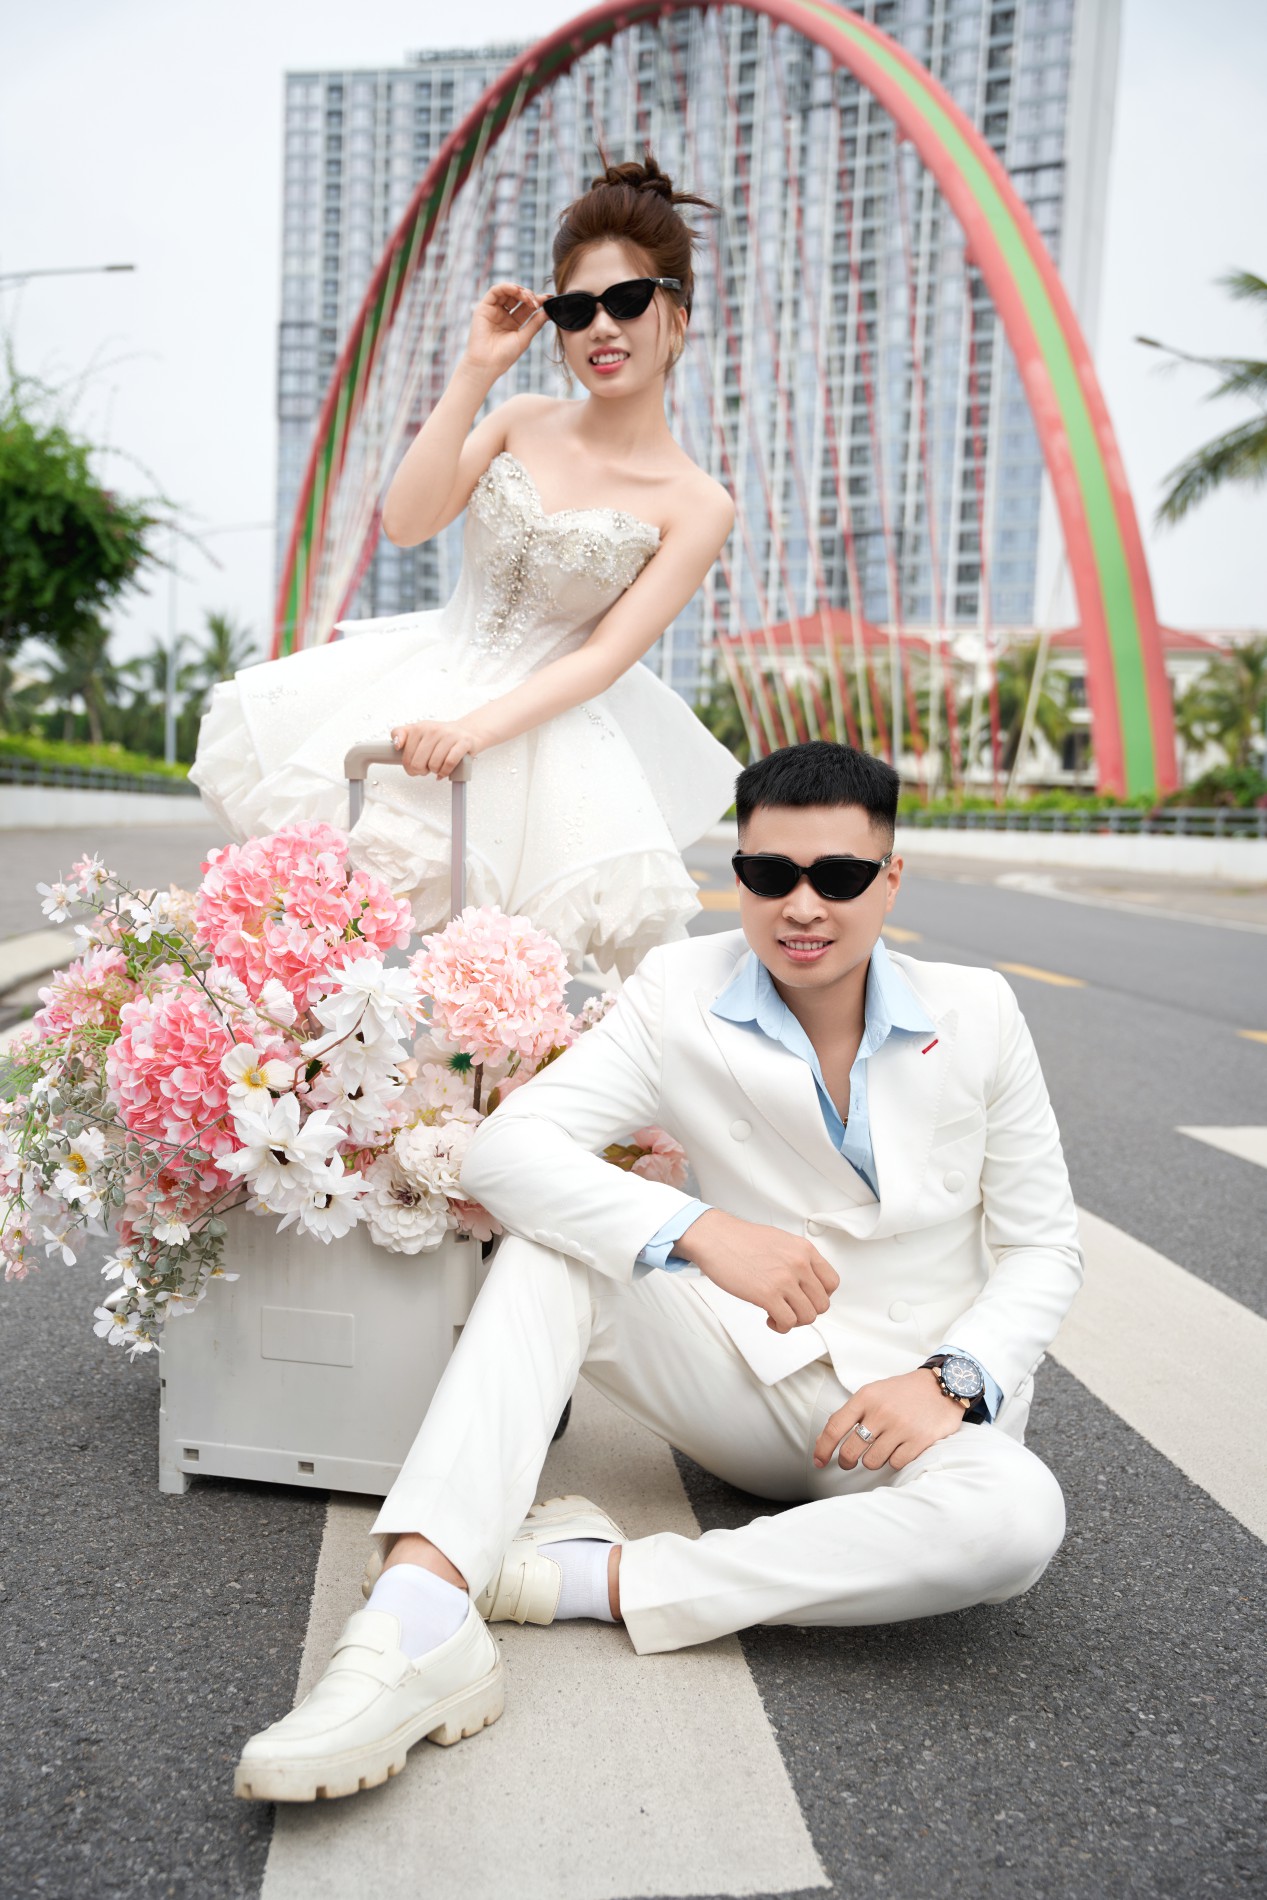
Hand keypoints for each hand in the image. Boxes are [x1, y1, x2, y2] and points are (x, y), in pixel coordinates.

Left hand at [391, 719, 487, 779]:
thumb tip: (396, 745)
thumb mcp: (418, 731)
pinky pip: (449, 763)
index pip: (406, 756)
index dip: (408, 767)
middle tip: (426, 768)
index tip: (413, 765)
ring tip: (437, 767)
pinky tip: (444, 771)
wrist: (466, 731)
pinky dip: (445, 771)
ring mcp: (449, 736)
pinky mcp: (463, 742)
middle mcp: (433, 730)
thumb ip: (401, 734)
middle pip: (418, 763)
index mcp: (419, 727)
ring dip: (435, 771)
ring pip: (434, 764)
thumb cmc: (440, 736)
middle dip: (421, 771)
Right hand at [461, 281, 548, 379]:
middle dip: (529, 295)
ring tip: (527, 297)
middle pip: (518, 297)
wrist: (487, 364)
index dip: (537, 300)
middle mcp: (503, 315)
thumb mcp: (524, 338)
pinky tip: (516, 290)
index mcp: (513, 323)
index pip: (526, 307)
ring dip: (519, 290)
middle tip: (537, 301)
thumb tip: (548, 311)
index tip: (549, 298)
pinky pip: (495, 291)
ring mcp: (494, 310)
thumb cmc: (504, 356)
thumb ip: (535, 323)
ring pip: (507, 291)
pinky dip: (506, 287)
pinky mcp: (483, 307)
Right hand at [674, 1208, 839, 1332]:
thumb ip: (797, 1259)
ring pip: (808, 1316)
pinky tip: (769, 1317)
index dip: (820, 1296)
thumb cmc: (741, 1239)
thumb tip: (805, 1281)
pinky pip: (788, 1322)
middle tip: (791, 1309)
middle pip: (822, 1304)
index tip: (807, 1298)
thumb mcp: (780, 1241)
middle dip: (806, 1311)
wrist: (715, 1238)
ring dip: (794, 1321)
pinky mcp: (767, 1294)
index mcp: (804, 1250)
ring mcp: (784, 1280)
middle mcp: (798, 1264)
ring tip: (779, 1314)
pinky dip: (780, 1326)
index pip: (832, 1282)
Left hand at [814, 1367, 965, 1473]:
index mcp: (865, 1397)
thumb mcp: (873, 1393)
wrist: (942, 1386)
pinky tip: (899, 1450)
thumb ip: (850, 1414)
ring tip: (881, 1449)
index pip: (835, 1427)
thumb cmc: (903, 1393)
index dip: (823, 1448)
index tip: (819, 1461)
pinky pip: (895, 1464)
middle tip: (849, 1462)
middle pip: (850, 1450)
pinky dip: (894, 1461)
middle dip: (846, 1461)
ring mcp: (900, 1427)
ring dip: (873, 1460)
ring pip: (872, 1461)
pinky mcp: (919, 1440)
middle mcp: (881, 1412)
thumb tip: (824, 1441)